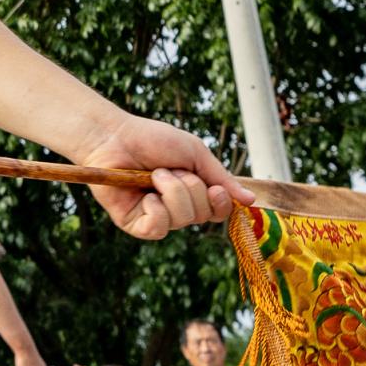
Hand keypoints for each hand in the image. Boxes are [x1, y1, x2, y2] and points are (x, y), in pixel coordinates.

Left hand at [64, 111, 239, 241]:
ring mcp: (156, 217)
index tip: (216, 188)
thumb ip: (221, 178)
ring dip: (171, 191)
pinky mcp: (135, 224)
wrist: (115, 137)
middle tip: (169, 169)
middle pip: (202, 214)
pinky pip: (158, 228)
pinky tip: (146, 195)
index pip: (218, 212)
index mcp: (192, 192)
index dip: (221, 204)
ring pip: (182, 219)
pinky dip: (156, 209)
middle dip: (190, 188)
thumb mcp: (195, 154)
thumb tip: (250, 201)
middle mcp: (176, 208)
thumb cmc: (152, 140)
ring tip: (154, 174)